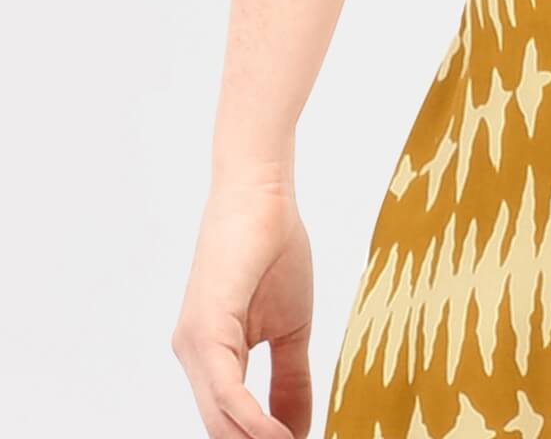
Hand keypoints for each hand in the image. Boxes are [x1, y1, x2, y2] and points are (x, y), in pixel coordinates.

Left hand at [171, 174, 312, 438]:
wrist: (263, 195)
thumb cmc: (274, 249)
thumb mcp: (291, 328)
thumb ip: (291, 380)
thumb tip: (299, 432)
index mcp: (210, 358)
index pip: (229, 423)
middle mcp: (192, 357)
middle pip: (221, 430)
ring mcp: (192, 345)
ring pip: (219, 420)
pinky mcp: (203, 330)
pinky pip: (224, 391)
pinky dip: (252, 419)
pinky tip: (279, 436)